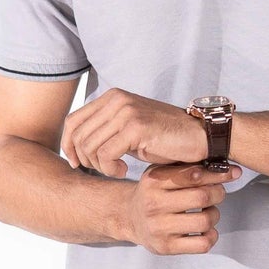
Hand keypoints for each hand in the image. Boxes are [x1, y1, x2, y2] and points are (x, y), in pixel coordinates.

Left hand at [62, 86, 208, 174]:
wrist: (199, 136)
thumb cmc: (166, 138)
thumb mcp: (129, 131)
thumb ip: (106, 131)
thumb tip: (76, 146)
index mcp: (112, 97)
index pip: (73, 121)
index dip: (69, 145)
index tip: (77, 163)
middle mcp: (116, 99)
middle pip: (78, 135)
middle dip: (84, 159)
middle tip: (103, 170)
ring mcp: (125, 111)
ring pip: (90, 146)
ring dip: (99, 166)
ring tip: (116, 170)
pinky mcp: (135, 127)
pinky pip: (106, 154)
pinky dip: (110, 168)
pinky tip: (123, 171)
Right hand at [121, 159, 242, 254]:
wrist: (129, 217)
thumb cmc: (153, 192)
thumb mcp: (161, 172)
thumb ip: (187, 167)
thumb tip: (225, 167)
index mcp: (154, 181)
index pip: (194, 175)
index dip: (218, 174)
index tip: (232, 173)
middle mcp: (154, 204)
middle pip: (202, 197)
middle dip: (218, 194)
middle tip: (217, 193)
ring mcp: (159, 228)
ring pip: (204, 221)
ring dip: (214, 215)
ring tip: (209, 211)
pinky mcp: (166, 247)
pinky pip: (202, 244)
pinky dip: (211, 235)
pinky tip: (206, 229)